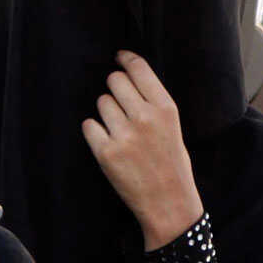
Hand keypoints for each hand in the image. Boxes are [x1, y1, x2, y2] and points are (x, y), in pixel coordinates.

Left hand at [82, 51, 203, 250]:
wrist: (168, 204)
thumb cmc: (172, 164)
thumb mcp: (174, 127)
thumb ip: (153, 103)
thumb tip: (127, 77)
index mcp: (165, 108)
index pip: (139, 69)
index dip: (125, 60)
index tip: (118, 58)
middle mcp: (144, 117)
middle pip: (115, 81)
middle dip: (115, 88)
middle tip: (120, 103)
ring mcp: (124, 135)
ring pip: (101, 103)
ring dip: (106, 113)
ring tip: (120, 131)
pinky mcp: (106, 152)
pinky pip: (89, 125)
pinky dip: (94, 132)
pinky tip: (107, 142)